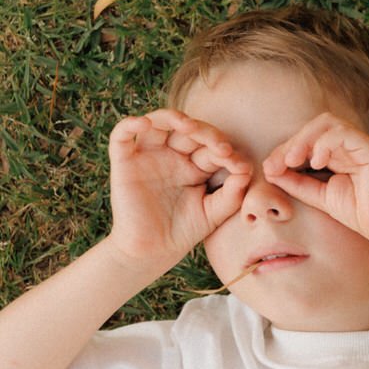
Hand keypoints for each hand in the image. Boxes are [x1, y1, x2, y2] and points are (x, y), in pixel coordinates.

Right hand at [105, 110, 252, 270]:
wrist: (154, 251)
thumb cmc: (185, 231)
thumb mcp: (214, 212)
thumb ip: (232, 193)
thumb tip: (246, 169)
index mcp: (196, 165)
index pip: (212, 147)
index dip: (226, 152)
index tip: (239, 166)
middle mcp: (173, 155)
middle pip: (189, 130)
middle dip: (206, 133)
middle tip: (220, 147)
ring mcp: (148, 156)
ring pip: (158, 123)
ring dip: (172, 117)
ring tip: (187, 125)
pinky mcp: (124, 162)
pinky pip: (122, 135)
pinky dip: (130, 124)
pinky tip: (144, 123)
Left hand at [263, 113, 368, 245]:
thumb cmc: (360, 215)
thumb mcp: (319, 197)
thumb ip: (296, 183)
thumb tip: (271, 170)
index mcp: (342, 155)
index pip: (310, 139)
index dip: (286, 150)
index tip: (270, 169)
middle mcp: (353, 146)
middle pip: (316, 126)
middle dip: (292, 142)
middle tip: (276, 164)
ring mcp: (363, 145)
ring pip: (328, 123)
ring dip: (304, 139)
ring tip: (292, 160)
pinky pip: (343, 133)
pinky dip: (324, 144)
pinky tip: (316, 163)